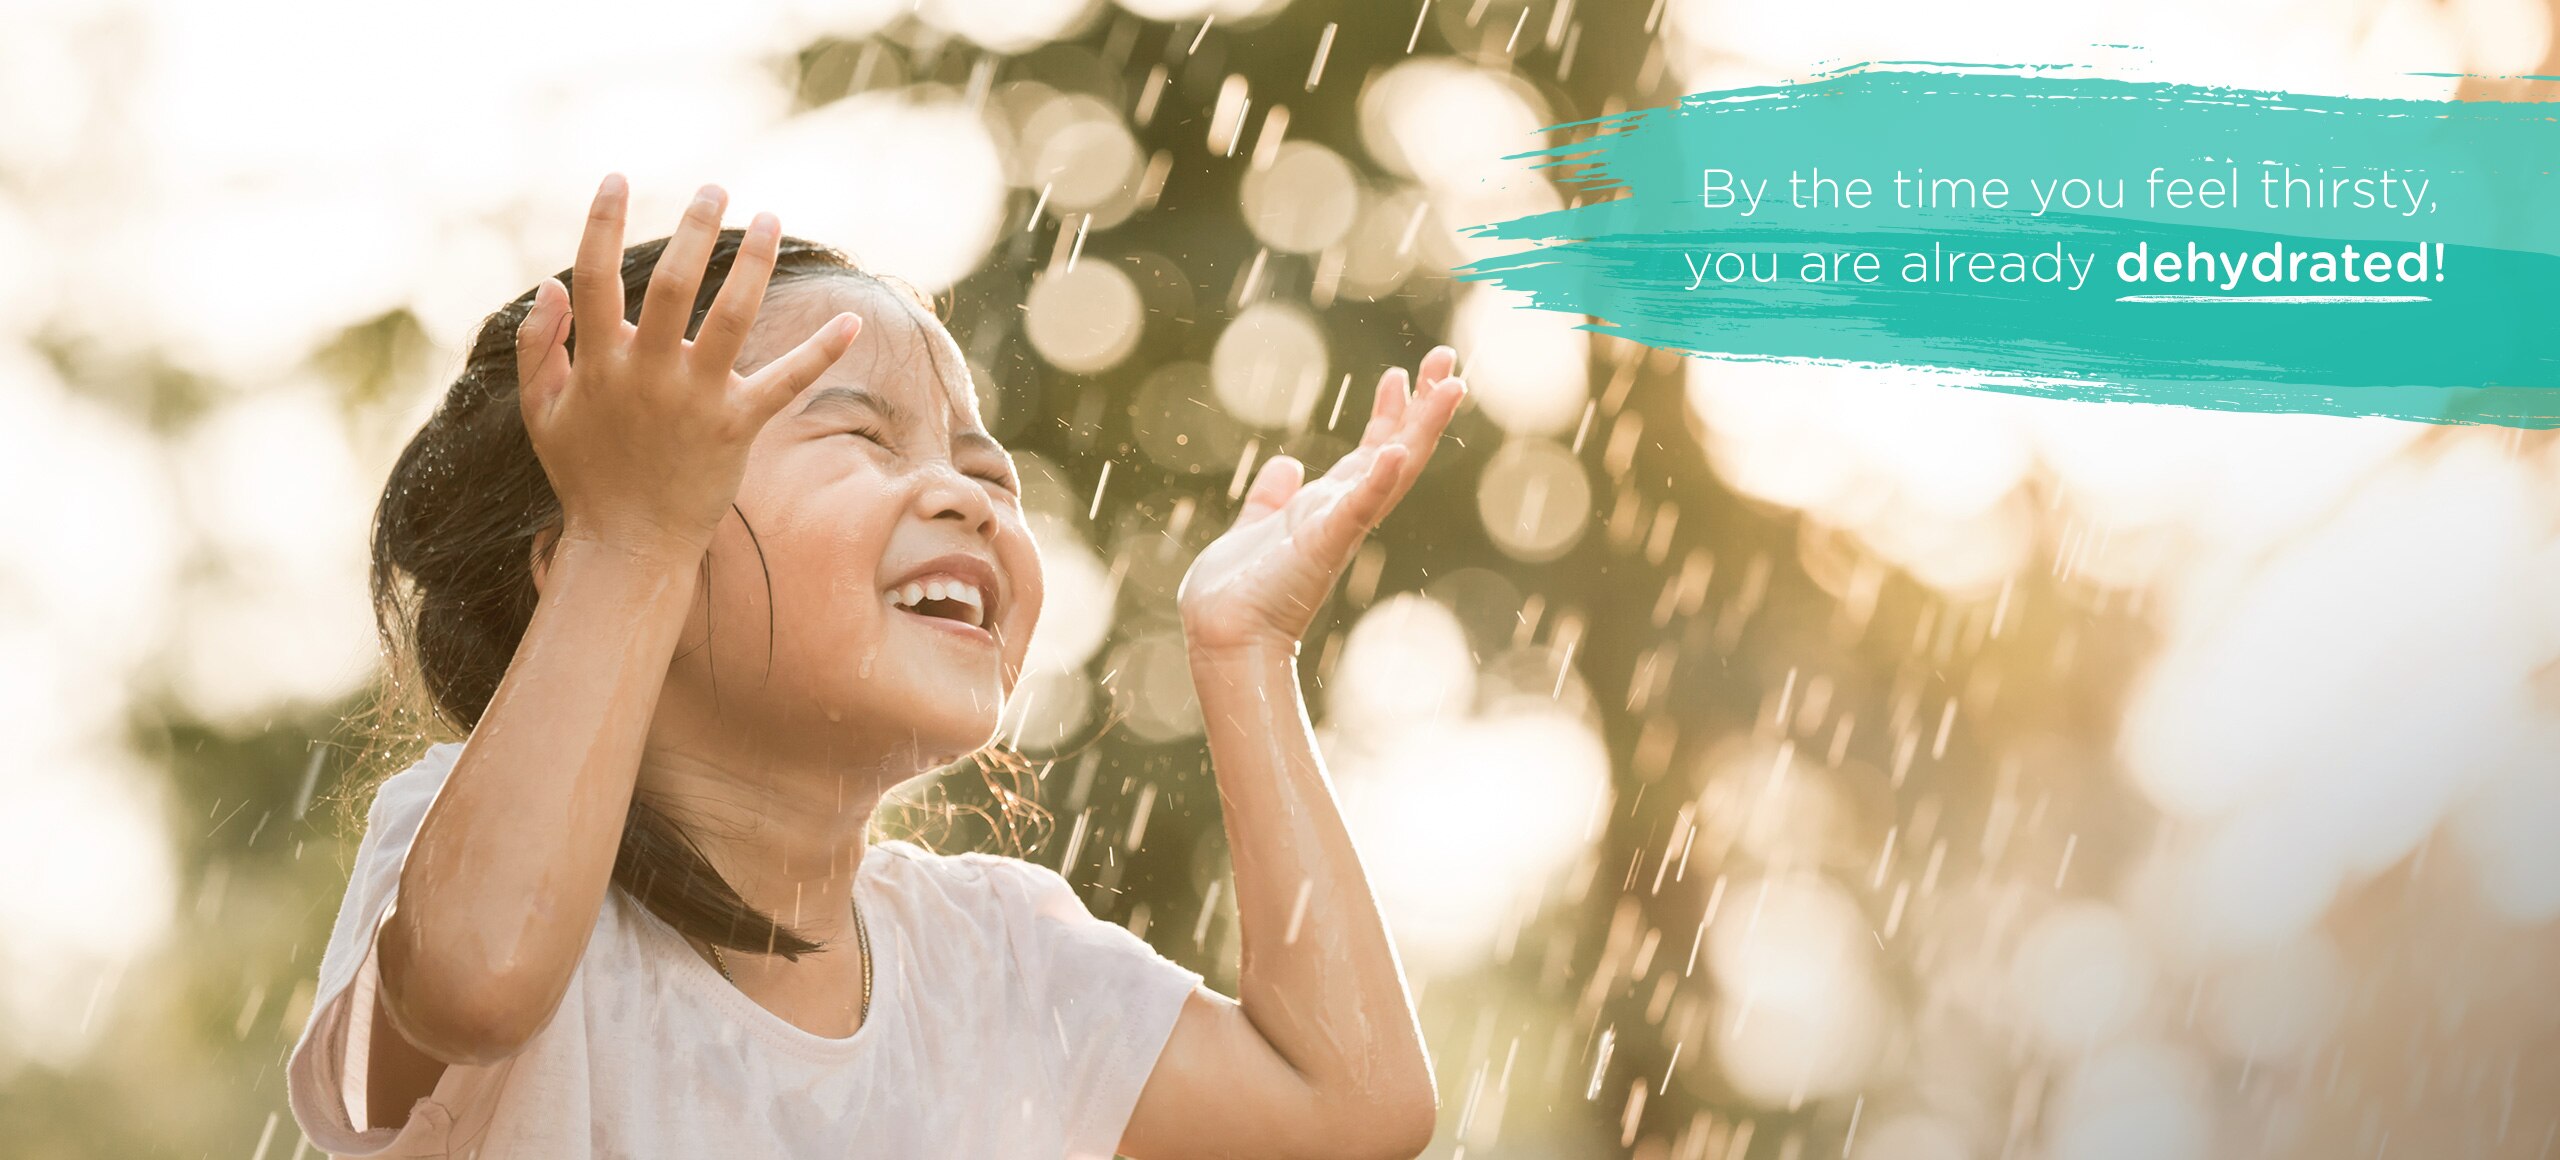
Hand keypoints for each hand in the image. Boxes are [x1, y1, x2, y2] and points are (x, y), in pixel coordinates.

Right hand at [514, 174, 861, 562]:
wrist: (629, 545)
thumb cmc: (585, 476)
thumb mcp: (543, 413)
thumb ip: (539, 348)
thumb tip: (552, 284)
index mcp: (599, 364)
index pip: (595, 278)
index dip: (602, 224)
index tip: (616, 178)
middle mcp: (649, 374)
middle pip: (675, 284)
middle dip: (694, 228)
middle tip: (713, 187)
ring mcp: (697, 400)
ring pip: (733, 317)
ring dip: (754, 264)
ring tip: (770, 218)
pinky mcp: (737, 427)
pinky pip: (786, 383)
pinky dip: (821, 352)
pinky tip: (853, 319)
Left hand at [1176, 347, 1466, 654]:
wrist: (1222, 636)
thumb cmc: (1238, 593)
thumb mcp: (1254, 527)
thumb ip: (1271, 497)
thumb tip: (1286, 465)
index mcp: (1327, 508)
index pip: (1369, 451)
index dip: (1388, 413)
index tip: (1400, 374)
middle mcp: (1342, 514)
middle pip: (1396, 450)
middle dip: (1423, 406)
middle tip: (1447, 359)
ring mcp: (1339, 527)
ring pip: (1392, 469)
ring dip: (1422, 427)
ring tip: (1450, 386)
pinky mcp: (1324, 542)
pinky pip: (1357, 508)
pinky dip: (1378, 480)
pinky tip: (1394, 450)